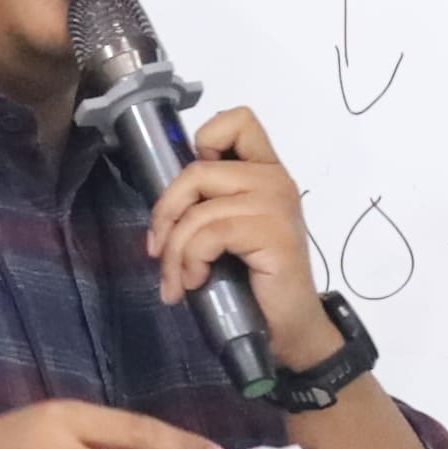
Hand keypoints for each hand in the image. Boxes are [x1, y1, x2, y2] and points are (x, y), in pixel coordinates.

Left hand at [149, 108, 338, 366]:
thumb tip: (163, 208)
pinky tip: (196, 282)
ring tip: (178, 282)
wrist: (289, 327)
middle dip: (165, 213)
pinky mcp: (273, 233)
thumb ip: (210, 203)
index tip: (192, 190)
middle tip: (158, 251)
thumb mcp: (228, 231)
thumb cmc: (255, 282)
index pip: (237, 120)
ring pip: (198, 210)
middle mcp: (275, 179)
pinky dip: (192, 261)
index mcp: (266, 171)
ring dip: (176, 252)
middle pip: (197, 170)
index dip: (204, 142)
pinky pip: (210, 234)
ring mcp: (276, 204)